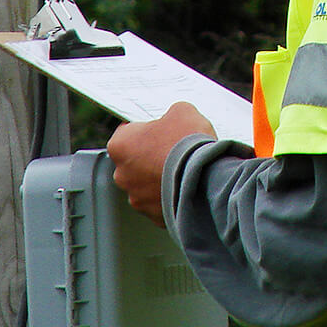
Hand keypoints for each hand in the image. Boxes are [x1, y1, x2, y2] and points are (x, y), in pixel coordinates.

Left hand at [106, 101, 215, 226]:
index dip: (146, 130)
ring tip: (183, 171)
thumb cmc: (187, 144)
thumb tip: (174, 119)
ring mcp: (137, 198)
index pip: (127, 133)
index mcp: (120, 145)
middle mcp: (122, 174)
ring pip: (146, 185)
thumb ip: (170, 114)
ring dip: (160, 178)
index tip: (160, 131)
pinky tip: (186, 187)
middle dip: (151, 157)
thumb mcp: (181, 111)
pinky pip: (160, 202)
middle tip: (174, 151)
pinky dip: (171, 196)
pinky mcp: (153, 215)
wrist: (206, 179)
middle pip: (135, 161)